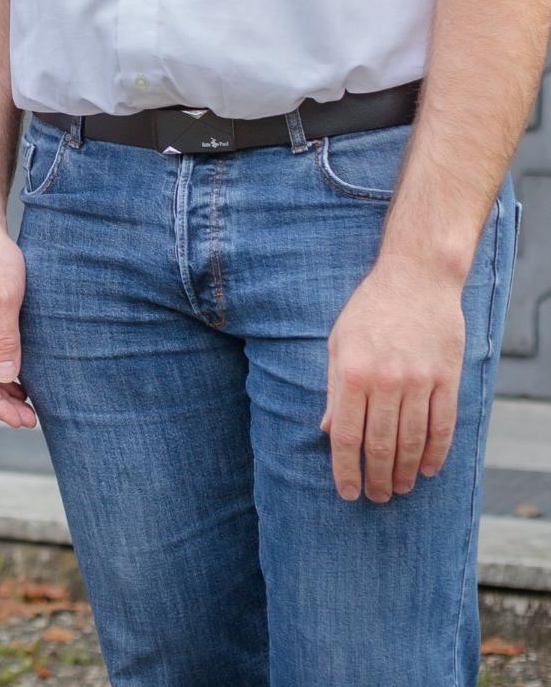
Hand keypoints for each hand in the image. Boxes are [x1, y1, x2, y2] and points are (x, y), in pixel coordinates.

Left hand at [323, 259, 465, 501]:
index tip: (347, 492)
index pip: (348, 435)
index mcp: (353, 372)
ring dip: (404, 472)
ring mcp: (421, 382)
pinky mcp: (448, 380)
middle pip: (381, 445)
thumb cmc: (369, 310)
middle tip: (375, 497)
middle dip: (377, 478)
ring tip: (398, 489)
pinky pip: (443, 427)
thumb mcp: (339, 343)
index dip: (346, 469)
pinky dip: (435, 454)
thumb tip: (329, 431)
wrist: (416, 279)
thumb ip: (334, 389)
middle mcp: (387, 381)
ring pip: (413, 442)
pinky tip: (426, 470)